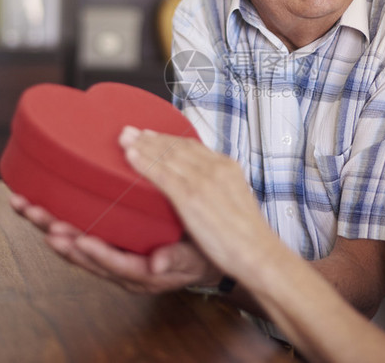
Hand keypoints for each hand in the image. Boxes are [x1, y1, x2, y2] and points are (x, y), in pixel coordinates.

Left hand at [9, 193, 219, 293]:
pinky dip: (57, 221)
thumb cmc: (200, 255)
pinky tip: (39, 205)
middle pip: (82, 254)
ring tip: (25, 206)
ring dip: (48, 225)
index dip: (95, 253)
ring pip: (73, 244)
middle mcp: (119, 268)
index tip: (77, 240)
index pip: (114, 263)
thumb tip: (159, 263)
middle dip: (56, 233)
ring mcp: (111, 255)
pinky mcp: (109, 241)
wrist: (203, 259)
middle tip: (36, 214)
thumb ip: (177, 259)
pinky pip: (78, 235)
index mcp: (141, 273)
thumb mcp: (195, 258)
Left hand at [119, 127, 282, 278]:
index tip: (151, 135)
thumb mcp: (236, 203)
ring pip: (167, 156)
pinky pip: (163, 175)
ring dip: (143, 145)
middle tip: (130, 131)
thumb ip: (220, 193)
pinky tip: (130, 158)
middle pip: (177, 147)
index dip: (169, 139)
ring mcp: (203, 181)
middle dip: (152, 138)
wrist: (259, 252)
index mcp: (227, 168)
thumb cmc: (249, 236)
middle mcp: (216, 168)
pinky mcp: (192, 197)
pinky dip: (145, 163)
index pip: (193, 147)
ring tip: (125, 138)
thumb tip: (207, 193)